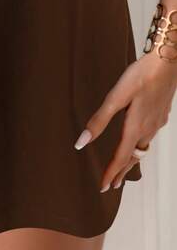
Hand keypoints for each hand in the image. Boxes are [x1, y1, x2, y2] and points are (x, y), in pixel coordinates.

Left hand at [74, 49, 176, 191]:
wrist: (168, 62)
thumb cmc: (141, 76)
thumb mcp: (116, 97)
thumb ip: (99, 120)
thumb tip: (81, 143)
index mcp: (135, 127)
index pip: (120, 158)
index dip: (110, 173)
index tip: (103, 187)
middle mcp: (148, 128)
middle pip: (133, 157)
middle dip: (121, 171)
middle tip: (112, 184)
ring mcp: (157, 122)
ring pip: (143, 147)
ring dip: (132, 159)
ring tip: (123, 167)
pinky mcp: (161, 113)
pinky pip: (149, 137)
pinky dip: (141, 146)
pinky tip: (139, 140)